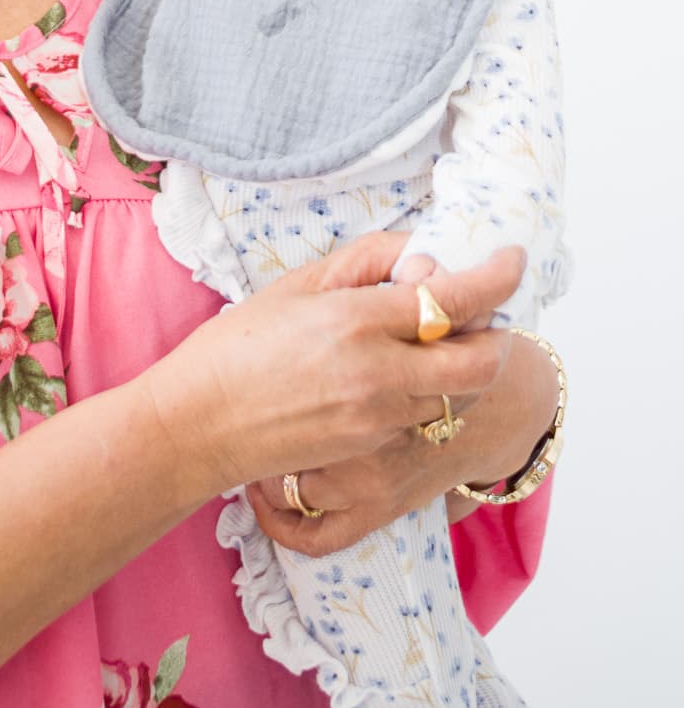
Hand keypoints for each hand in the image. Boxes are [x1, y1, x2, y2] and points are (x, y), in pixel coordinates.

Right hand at [243, 246, 557, 554]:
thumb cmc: (234, 349)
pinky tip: (401, 378)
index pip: (457, 298)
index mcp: (357, 319)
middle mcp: (379, 372)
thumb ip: (367, 263)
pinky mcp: (373, 450)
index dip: (498, 276)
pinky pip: (426, 419)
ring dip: (467, 367)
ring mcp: (380, 418)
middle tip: (486, 314)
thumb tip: (422, 257)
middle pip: (482, 361)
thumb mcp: (296, 286)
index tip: (511, 259)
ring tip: (442, 343)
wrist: (197, 427)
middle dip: (499, 335)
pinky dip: (432, 396)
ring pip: (462, 395)